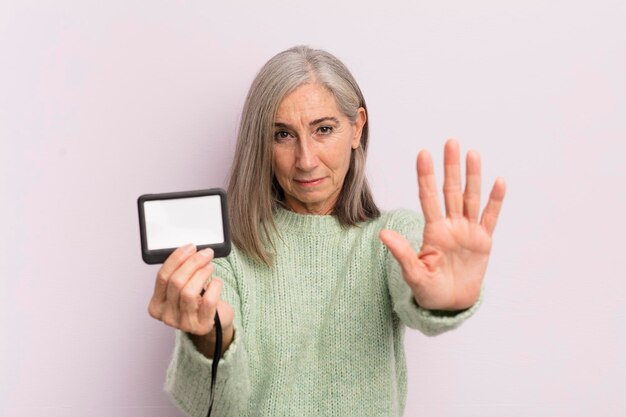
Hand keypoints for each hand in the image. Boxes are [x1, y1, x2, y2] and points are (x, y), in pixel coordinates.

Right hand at [148, 244, 233, 336]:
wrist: (215, 322)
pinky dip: (214, 288)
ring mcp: (184, 324)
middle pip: (176, 282)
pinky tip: (217, 282)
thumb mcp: (184, 286)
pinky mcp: (202, 326)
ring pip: (189, 292)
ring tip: (210, 266)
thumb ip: (180, 272)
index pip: (162, 277)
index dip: (176, 259)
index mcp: (157, 304)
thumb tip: (189, 251)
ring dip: (202, 274)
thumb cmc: (198, 300)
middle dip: (192, 263)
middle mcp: (167, 316)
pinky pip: (208, 302)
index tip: (190, 247)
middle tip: (206, 253)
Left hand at [379, 139, 505, 310]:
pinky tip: (498, 182)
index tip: (423, 154)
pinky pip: (490, 218)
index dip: (426, 176)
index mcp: (433, 230)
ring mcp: (468, 231)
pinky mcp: (484, 241)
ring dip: (472, 176)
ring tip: (473, 153)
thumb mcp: (413, 273)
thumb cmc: (429, 290)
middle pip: (451, 190)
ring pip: (471, 198)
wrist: (450, 305)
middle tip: (451, 142)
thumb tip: (383, 234)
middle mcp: (451, 225)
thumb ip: (402, 253)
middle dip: (450, 167)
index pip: (428, 197)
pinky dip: (495, 201)